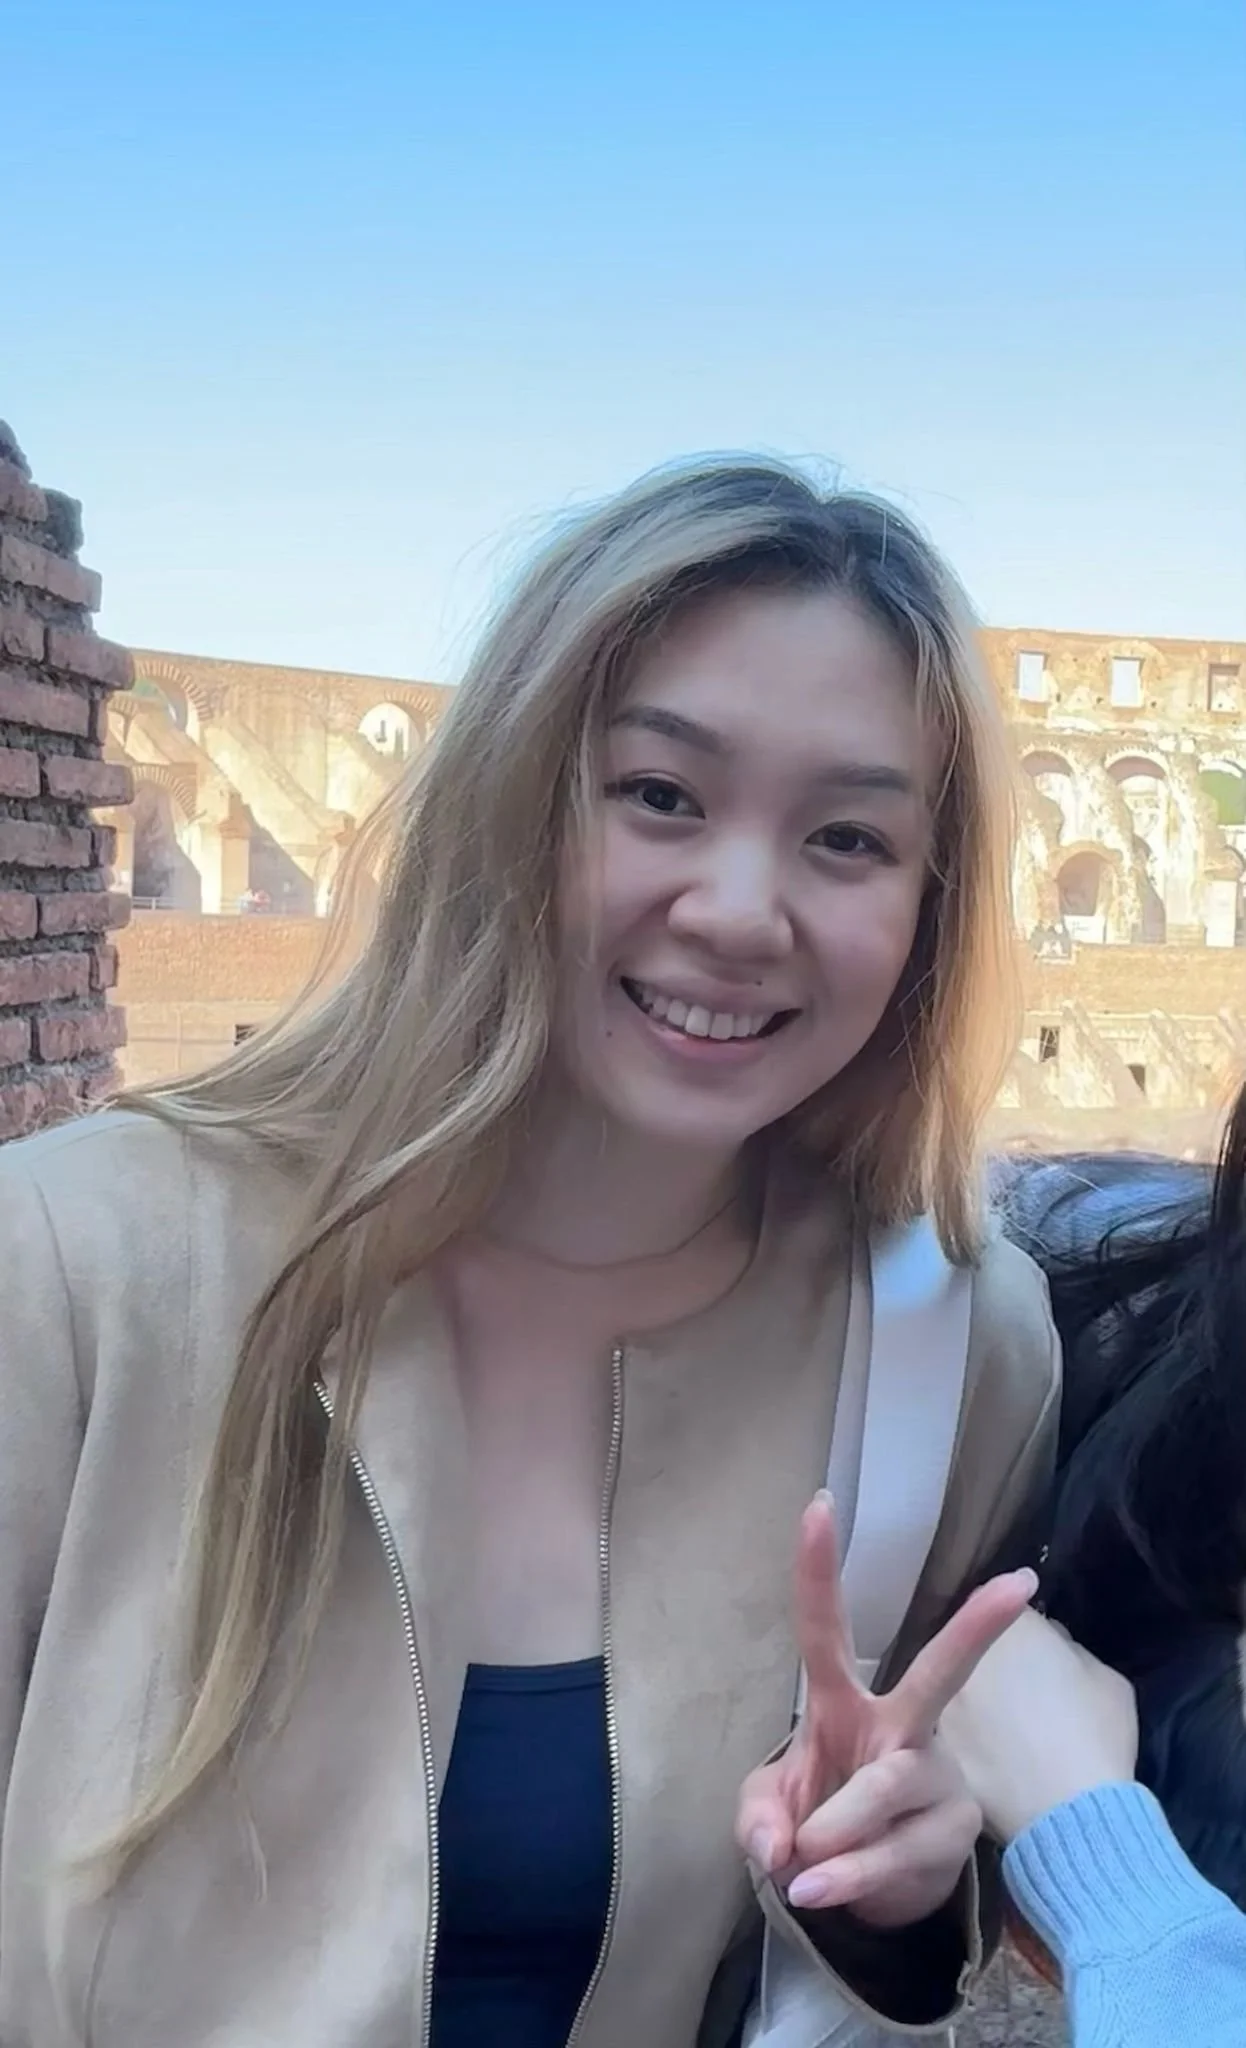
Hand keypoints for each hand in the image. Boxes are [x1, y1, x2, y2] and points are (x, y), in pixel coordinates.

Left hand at [735, 1493, 1036, 1928]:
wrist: (870, 1892)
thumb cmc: (816, 1821)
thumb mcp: (769, 1816)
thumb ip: (759, 1820)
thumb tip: (779, 1847)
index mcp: (842, 1703)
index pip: (826, 1629)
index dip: (816, 1569)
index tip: (819, 1503)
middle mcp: (900, 1726)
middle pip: (941, 1672)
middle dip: (980, 1627)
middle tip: (1022, 1586)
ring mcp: (935, 1774)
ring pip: (886, 1788)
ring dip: (835, 1833)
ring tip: (802, 1872)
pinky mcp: (957, 1828)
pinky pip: (897, 1853)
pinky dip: (849, 1878)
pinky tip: (819, 1891)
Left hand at [938, 1606, 1137, 1843]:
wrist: (1073, 1815)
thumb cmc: (1099, 1741)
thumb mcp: (1107, 1682)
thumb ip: (1071, 1652)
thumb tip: (1054, 1649)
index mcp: (1014, 1632)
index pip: (1001, 1609)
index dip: (1015, 1632)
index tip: (1030, 1656)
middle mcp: (970, 1657)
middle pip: (971, 1652)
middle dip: (989, 1668)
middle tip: (1016, 1699)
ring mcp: (947, 1704)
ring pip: (955, 1695)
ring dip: (973, 1706)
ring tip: (1006, 1739)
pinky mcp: (935, 1751)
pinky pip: (949, 1739)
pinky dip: (965, 1746)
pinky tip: (992, 1768)